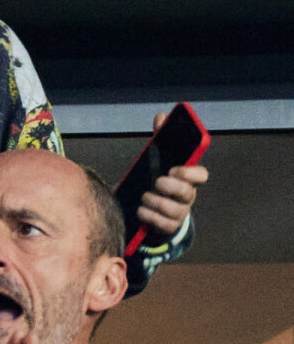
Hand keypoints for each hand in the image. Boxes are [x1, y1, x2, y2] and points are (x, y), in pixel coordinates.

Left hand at [138, 112, 207, 236]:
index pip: (201, 175)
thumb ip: (160, 139)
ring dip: (155, 201)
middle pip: (187, 192)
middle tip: (156, 183)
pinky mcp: (169, 226)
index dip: (190, 173)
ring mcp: (180, 213)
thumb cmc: (157, 180)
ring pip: (172, 209)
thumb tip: (161, 117)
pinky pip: (162, 223)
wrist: (151, 210)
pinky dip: (148, 216)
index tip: (174, 169)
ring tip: (144, 197)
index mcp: (187, 179)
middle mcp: (187, 196)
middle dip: (170, 187)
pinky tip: (140, 210)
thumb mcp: (157, 160)